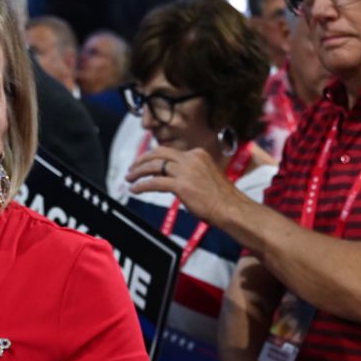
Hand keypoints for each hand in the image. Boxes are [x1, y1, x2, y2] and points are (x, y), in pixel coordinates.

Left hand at [126, 145, 243, 224]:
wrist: (231, 209)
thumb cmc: (222, 199)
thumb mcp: (206, 177)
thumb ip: (190, 174)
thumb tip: (172, 180)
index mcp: (198, 154)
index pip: (170, 152)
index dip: (154, 157)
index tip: (145, 163)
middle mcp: (191, 158)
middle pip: (159, 153)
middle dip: (142, 160)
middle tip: (132, 168)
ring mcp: (186, 171)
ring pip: (154, 166)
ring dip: (138, 172)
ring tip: (129, 178)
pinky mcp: (181, 185)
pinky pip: (155, 183)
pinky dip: (142, 185)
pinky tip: (135, 190)